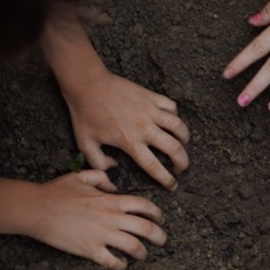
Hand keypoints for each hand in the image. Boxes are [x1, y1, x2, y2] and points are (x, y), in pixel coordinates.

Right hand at [30, 170, 165, 269]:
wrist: (36, 209)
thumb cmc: (56, 191)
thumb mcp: (81, 176)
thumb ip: (101, 177)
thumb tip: (114, 185)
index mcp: (111, 201)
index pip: (144, 206)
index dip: (157, 213)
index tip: (160, 219)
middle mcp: (111, 218)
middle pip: (146, 229)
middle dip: (159, 236)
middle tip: (162, 241)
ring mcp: (102, 235)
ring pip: (134, 247)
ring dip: (142, 253)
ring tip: (143, 255)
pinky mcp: (90, 250)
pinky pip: (112, 261)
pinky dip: (120, 265)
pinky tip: (121, 265)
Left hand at [63, 69, 189, 190]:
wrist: (88, 85)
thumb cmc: (85, 114)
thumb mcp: (85, 144)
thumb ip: (98, 163)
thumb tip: (113, 169)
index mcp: (129, 142)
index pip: (154, 166)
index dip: (166, 179)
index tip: (172, 185)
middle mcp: (144, 127)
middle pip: (174, 148)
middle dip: (183, 162)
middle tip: (181, 168)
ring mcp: (150, 110)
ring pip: (178, 126)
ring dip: (185, 138)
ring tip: (183, 144)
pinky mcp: (151, 96)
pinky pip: (171, 106)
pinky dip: (175, 115)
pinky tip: (171, 121)